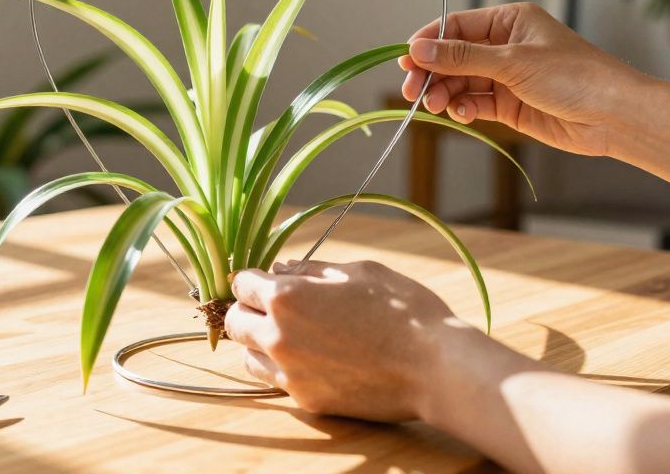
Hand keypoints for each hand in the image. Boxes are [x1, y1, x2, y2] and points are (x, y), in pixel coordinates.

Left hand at [224, 259, 471, 421]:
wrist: (434, 366)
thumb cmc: (402, 309)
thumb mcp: (358, 271)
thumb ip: (312, 270)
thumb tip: (282, 268)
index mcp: (286, 297)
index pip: (242, 284)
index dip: (252, 278)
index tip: (263, 280)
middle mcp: (278, 337)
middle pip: (235, 322)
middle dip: (248, 309)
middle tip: (271, 306)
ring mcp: (290, 374)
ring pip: (247, 356)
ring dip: (259, 342)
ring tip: (290, 334)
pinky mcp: (307, 400)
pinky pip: (276, 382)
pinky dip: (283, 368)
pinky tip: (310, 358)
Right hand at [401, 3, 646, 156]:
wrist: (613, 116)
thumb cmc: (574, 76)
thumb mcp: (513, 62)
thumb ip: (462, 57)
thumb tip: (418, 49)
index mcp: (510, 20)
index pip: (457, 25)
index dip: (429, 41)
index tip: (406, 59)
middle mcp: (506, 45)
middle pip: (453, 56)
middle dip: (432, 72)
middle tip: (411, 90)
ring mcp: (507, 76)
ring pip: (461, 81)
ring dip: (444, 93)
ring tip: (435, 106)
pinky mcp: (510, 105)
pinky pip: (475, 103)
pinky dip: (463, 109)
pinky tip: (460, 115)